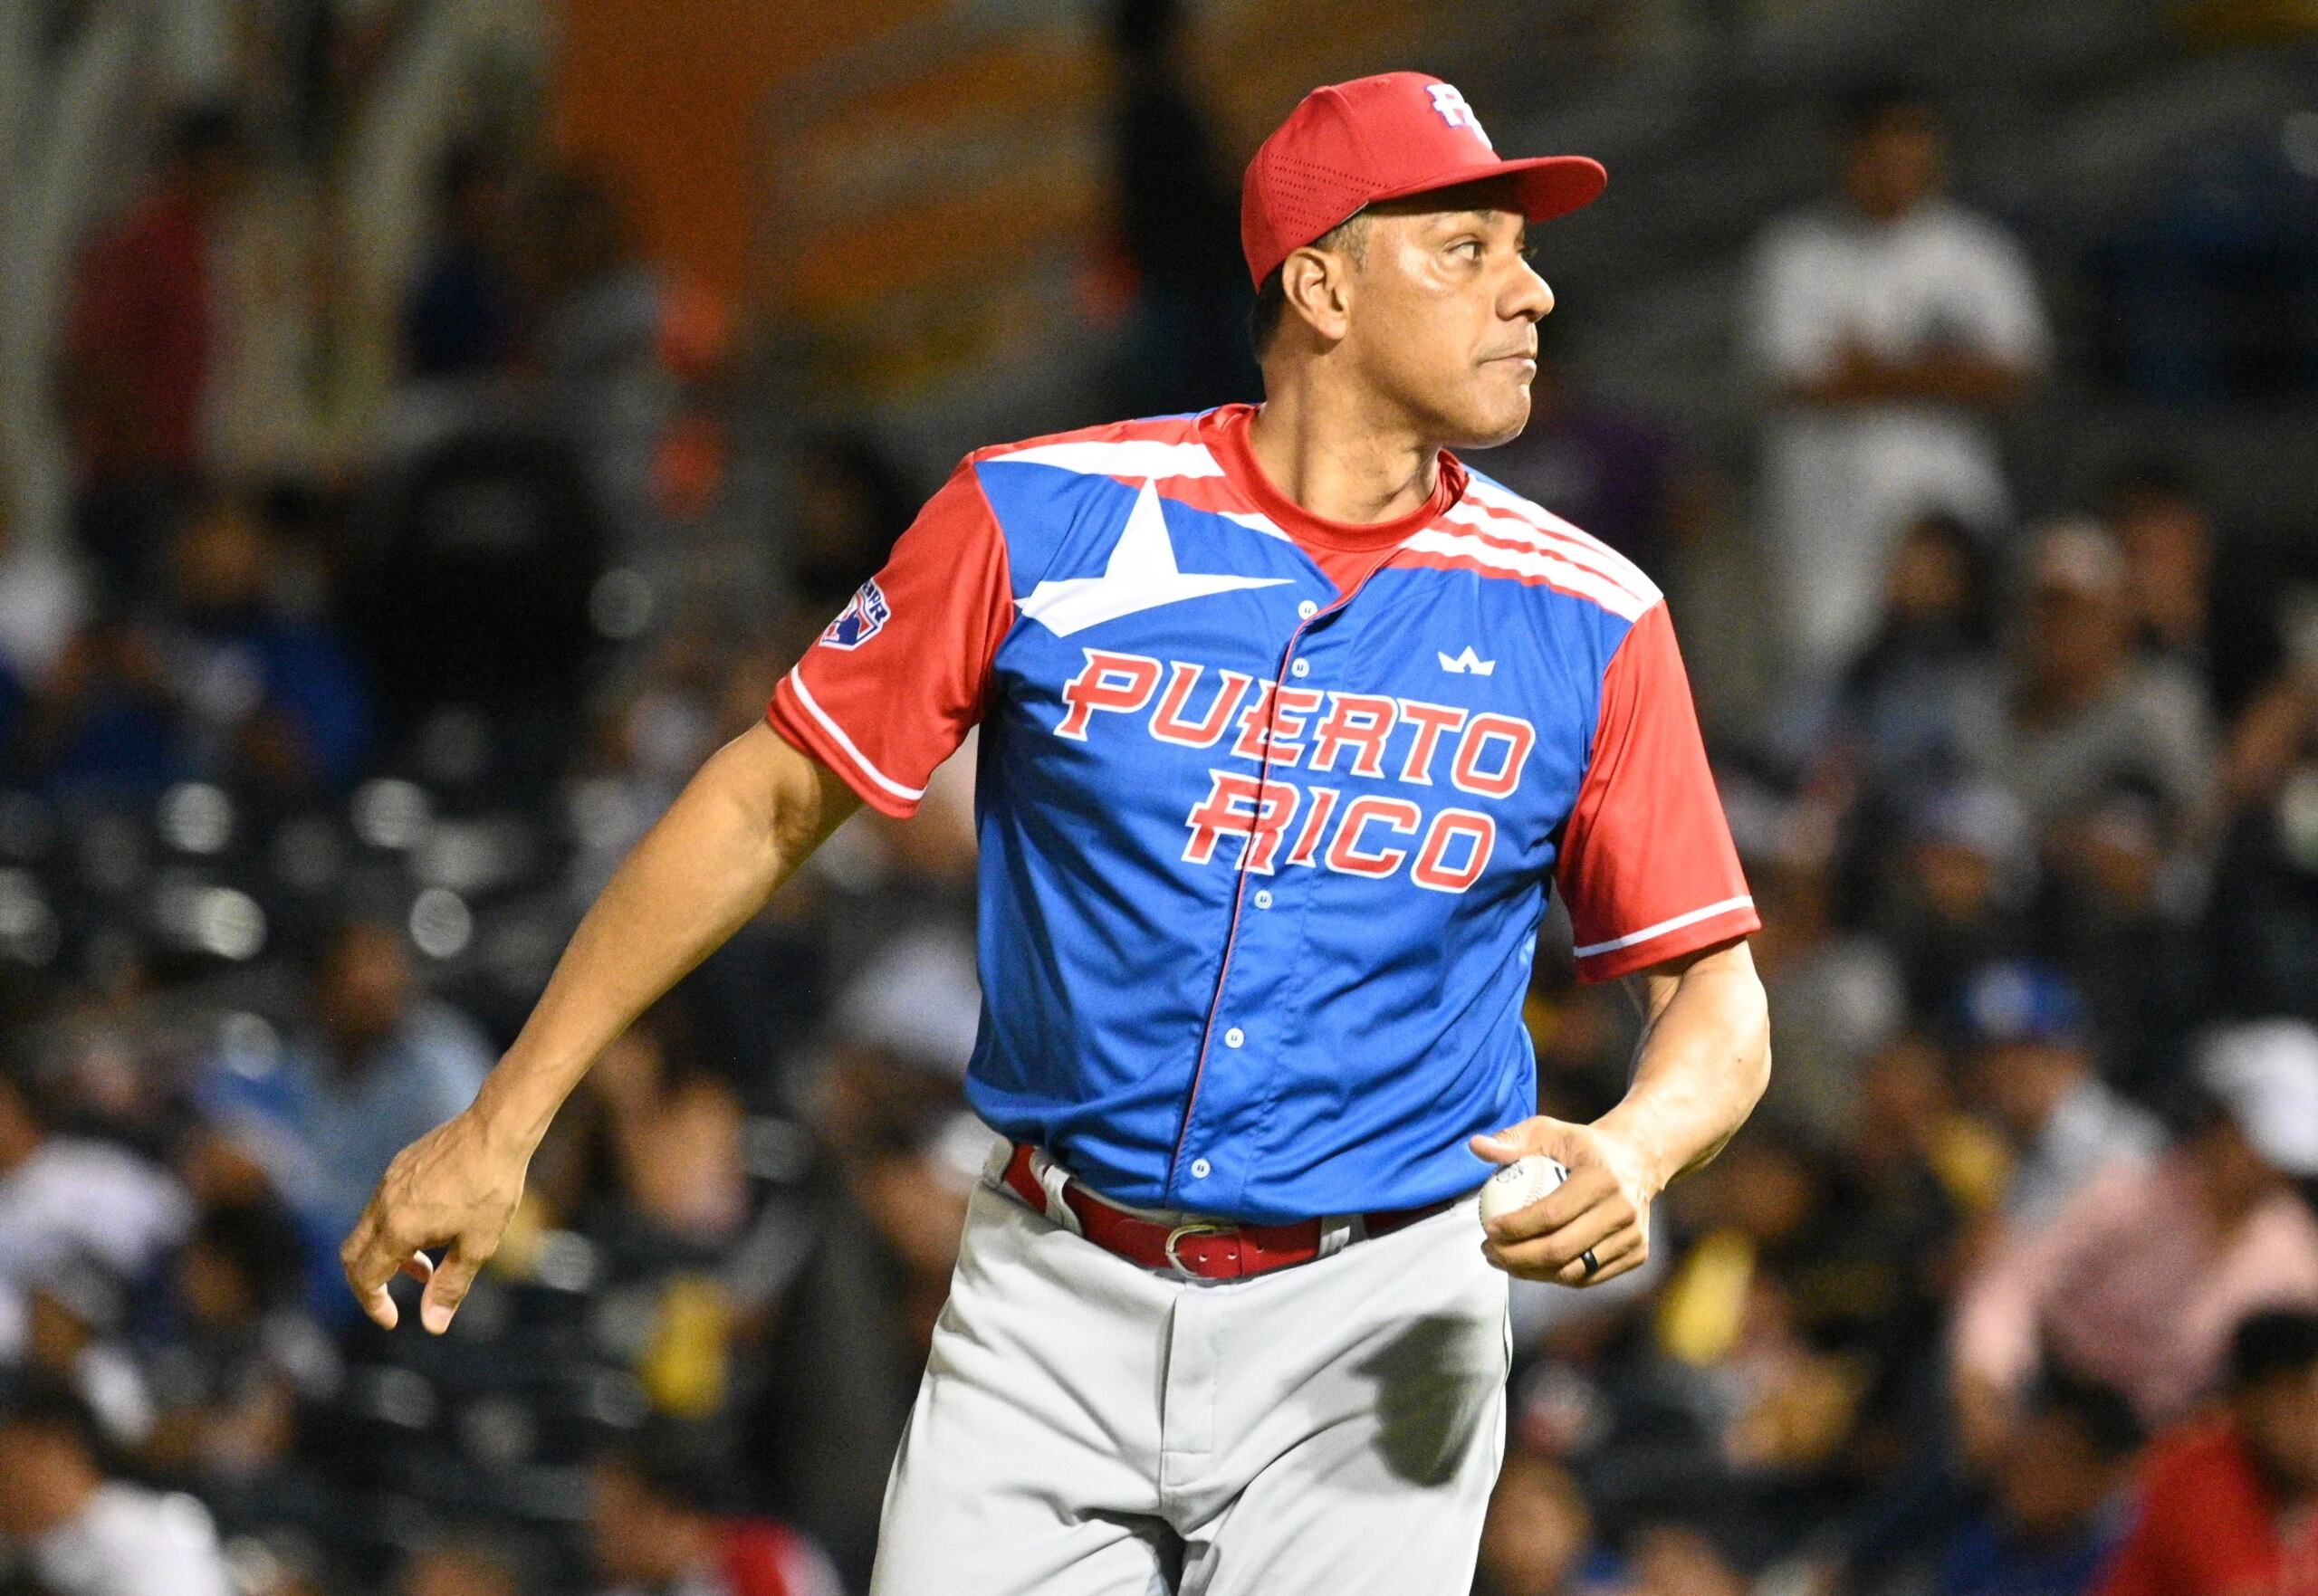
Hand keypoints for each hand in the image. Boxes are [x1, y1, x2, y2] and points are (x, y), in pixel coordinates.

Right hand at [339, 1110, 529, 1332]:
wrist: (497, 1128)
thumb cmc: (493, 1187)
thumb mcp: (478, 1245)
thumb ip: (450, 1286)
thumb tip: (432, 1326)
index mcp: (397, 1228)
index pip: (364, 1278)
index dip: (373, 1305)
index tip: (392, 1320)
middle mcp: (383, 1205)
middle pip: (352, 1255)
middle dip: (368, 1283)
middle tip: (395, 1299)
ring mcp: (388, 1182)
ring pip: (368, 1229)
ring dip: (387, 1255)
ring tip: (427, 1265)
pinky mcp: (399, 1166)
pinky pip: (382, 1206)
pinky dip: (393, 1229)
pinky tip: (432, 1228)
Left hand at [1469, 1116, 1653, 1285]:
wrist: (1637, 1158)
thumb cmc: (1582, 1145)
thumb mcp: (1548, 1130)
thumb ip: (1511, 1139)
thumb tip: (1475, 1146)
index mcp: (1602, 1177)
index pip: (1551, 1214)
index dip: (1515, 1228)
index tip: (1487, 1229)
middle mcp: (1623, 1210)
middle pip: (1560, 1250)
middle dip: (1515, 1257)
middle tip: (1489, 1251)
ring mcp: (1634, 1236)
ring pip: (1574, 1272)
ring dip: (1531, 1272)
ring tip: (1503, 1259)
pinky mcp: (1638, 1254)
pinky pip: (1588, 1277)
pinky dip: (1555, 1277)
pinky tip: (1530, 1265)